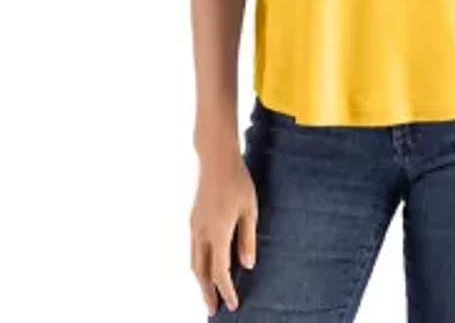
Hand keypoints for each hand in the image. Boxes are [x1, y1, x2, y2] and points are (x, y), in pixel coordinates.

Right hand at [189, 149, 258, 314]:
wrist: (216, 158)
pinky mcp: (193, 218)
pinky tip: (206, 265)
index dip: (226, 290)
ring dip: (200, 280)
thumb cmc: (238, 181)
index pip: (220, 271)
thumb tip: (247, 265)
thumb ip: (248, 239)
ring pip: (194, 261)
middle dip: (207, 293)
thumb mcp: (250, 210)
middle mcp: (201, 233)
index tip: (232, 305)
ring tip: (208, 293)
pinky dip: (198, 264)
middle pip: (201, 272)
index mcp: (218, 232)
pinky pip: (193, 249)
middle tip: (214, 310)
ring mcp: (194, 225)